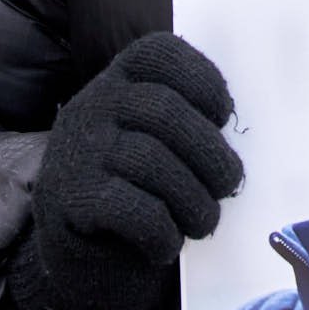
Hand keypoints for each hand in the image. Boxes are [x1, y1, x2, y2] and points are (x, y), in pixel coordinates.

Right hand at [12, 33, 242, 309]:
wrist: (80, 255)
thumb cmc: (137, 191)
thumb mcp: (156, 143)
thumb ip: (188, 126)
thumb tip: (236, 146)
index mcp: (118, 82)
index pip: (160, 54)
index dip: (203, 80)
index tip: (223, 117)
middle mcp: (92, 107)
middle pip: (164, 111)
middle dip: (210, 154)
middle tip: (227, 186)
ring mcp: (77, 151)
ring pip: (151, 161)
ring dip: (193, 200)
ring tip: (202, 222)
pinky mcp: (72, 198)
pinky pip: (133, 208)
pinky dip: (162, 231)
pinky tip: (165, 244)